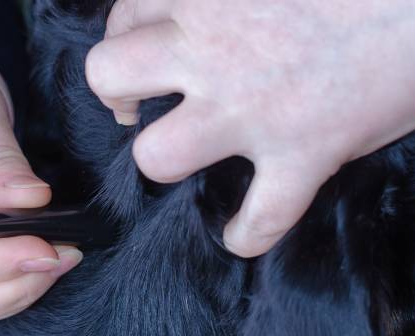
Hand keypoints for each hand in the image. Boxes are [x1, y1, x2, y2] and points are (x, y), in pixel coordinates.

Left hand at [86, 0, 414, 256]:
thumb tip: (197, 13)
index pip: (124, 18)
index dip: (128, 40)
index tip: (148, 52)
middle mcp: (214, 49)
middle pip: (109, 76)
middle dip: (117, 97)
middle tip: (141, 107)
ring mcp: (253, 108)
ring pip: (157, 157)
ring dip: (165, 162)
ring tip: (187, 157)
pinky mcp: (304, 152)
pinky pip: (259, 218)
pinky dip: (246, 234)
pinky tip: (241, 233)